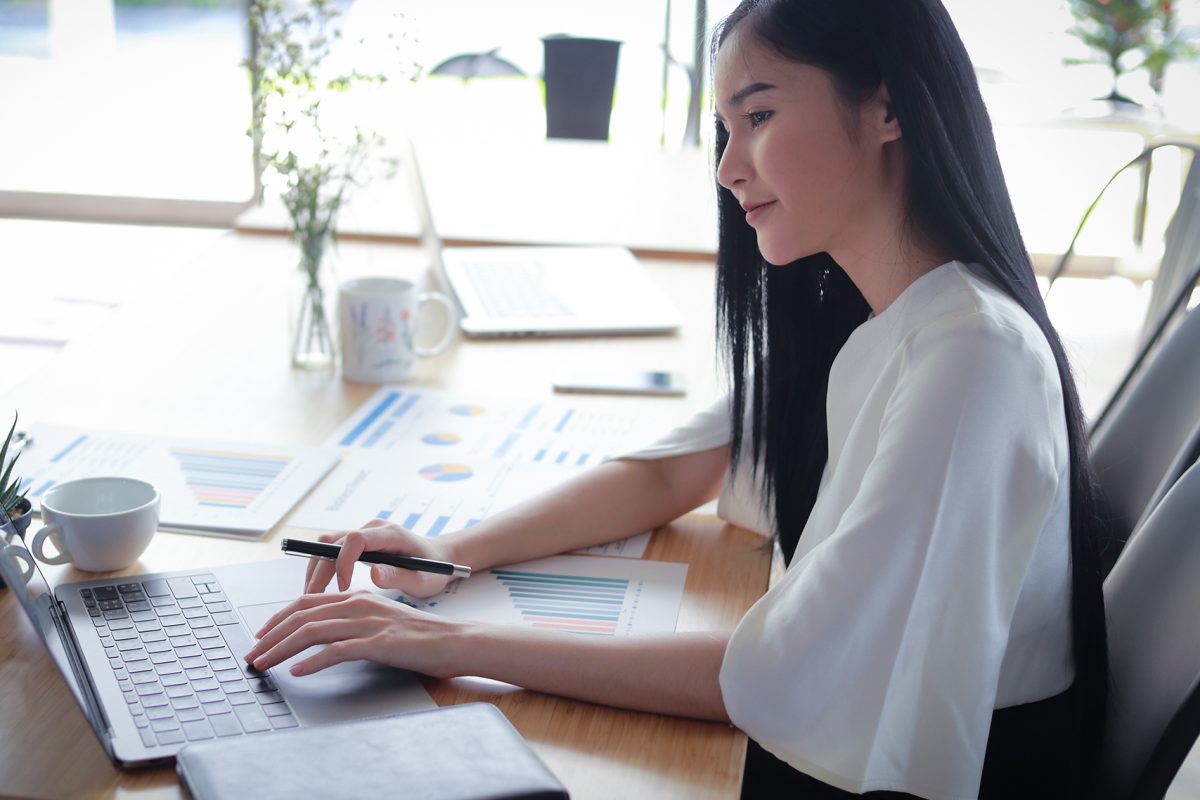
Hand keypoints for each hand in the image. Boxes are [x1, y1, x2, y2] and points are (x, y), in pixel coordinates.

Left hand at [244, 591, 464, 677]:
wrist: (455, 641)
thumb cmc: (421, 637)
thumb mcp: (381, 622)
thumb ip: (354, 624)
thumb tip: (323, 638)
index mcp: (358, 598)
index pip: (306, 603)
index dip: (277, 619)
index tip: (260, 636)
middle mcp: (359, 605)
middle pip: (302, 616)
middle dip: (270, 637)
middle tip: (251, 655)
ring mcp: (368, 623)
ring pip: (312, 631)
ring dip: (281, 649)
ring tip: (263, 665)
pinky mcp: (378, 643)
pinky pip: (336, 651)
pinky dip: (312, 661)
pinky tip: (298, 672)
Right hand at [303, 518, 456, 597]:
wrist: (438, 559)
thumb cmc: (433, 570)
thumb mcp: (423, 580)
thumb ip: (399, 576)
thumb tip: (374, 574)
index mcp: (391, 534)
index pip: (356, 539)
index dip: (343, 562)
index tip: (343, 587)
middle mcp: (373, 529)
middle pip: (333, 542)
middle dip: (320, 571)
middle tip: (314, 600)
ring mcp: (364, 533)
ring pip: (326, 544)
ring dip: (316, 569)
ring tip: (313, 598)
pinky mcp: (358, 542)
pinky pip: (330, 550)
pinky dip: (321, 568)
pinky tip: (321, 590)